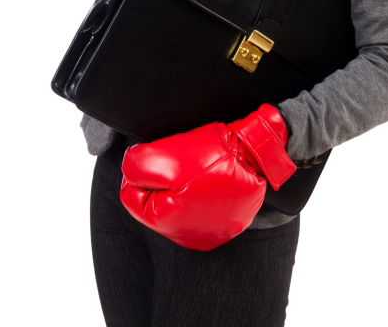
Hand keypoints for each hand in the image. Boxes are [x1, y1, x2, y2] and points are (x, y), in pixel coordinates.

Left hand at [119, 103, 296, 250]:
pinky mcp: (223, 223)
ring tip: (198, 165)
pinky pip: (200, 206)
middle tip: (180, 158)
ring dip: (180, 182)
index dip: (141, 167)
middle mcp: (185, 235)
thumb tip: (128, 167)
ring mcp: (206, 231)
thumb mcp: (170, 154)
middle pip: (153, 199)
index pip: (130, 194)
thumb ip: (139, 165)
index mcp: (167, 220)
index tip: (158, 153)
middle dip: (160, 177)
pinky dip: (201, 189)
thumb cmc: (217, 155)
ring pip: (176, 202)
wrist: (259, 155)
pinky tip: (211, 176)